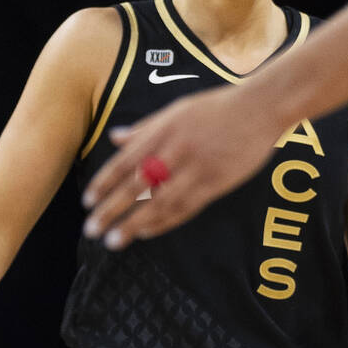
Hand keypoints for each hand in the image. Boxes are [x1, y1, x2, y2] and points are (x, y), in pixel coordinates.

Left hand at [82, 84, 280, 248]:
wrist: (260, 108)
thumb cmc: (218, 107)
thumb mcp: (177, 110)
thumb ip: (145, 127)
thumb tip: (114, 138)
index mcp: (163, 130)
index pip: (125, 162)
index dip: (104, 183)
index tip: (87, 202)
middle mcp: (176, 150)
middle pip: (137, 186)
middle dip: (111, 210)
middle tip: (91, 230)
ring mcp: (197, 168)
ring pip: (159, 202)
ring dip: (133, 223)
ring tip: (115, 240)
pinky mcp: (216, 182)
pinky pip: (186, 207)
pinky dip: (164, 221)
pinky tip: (147, 232)